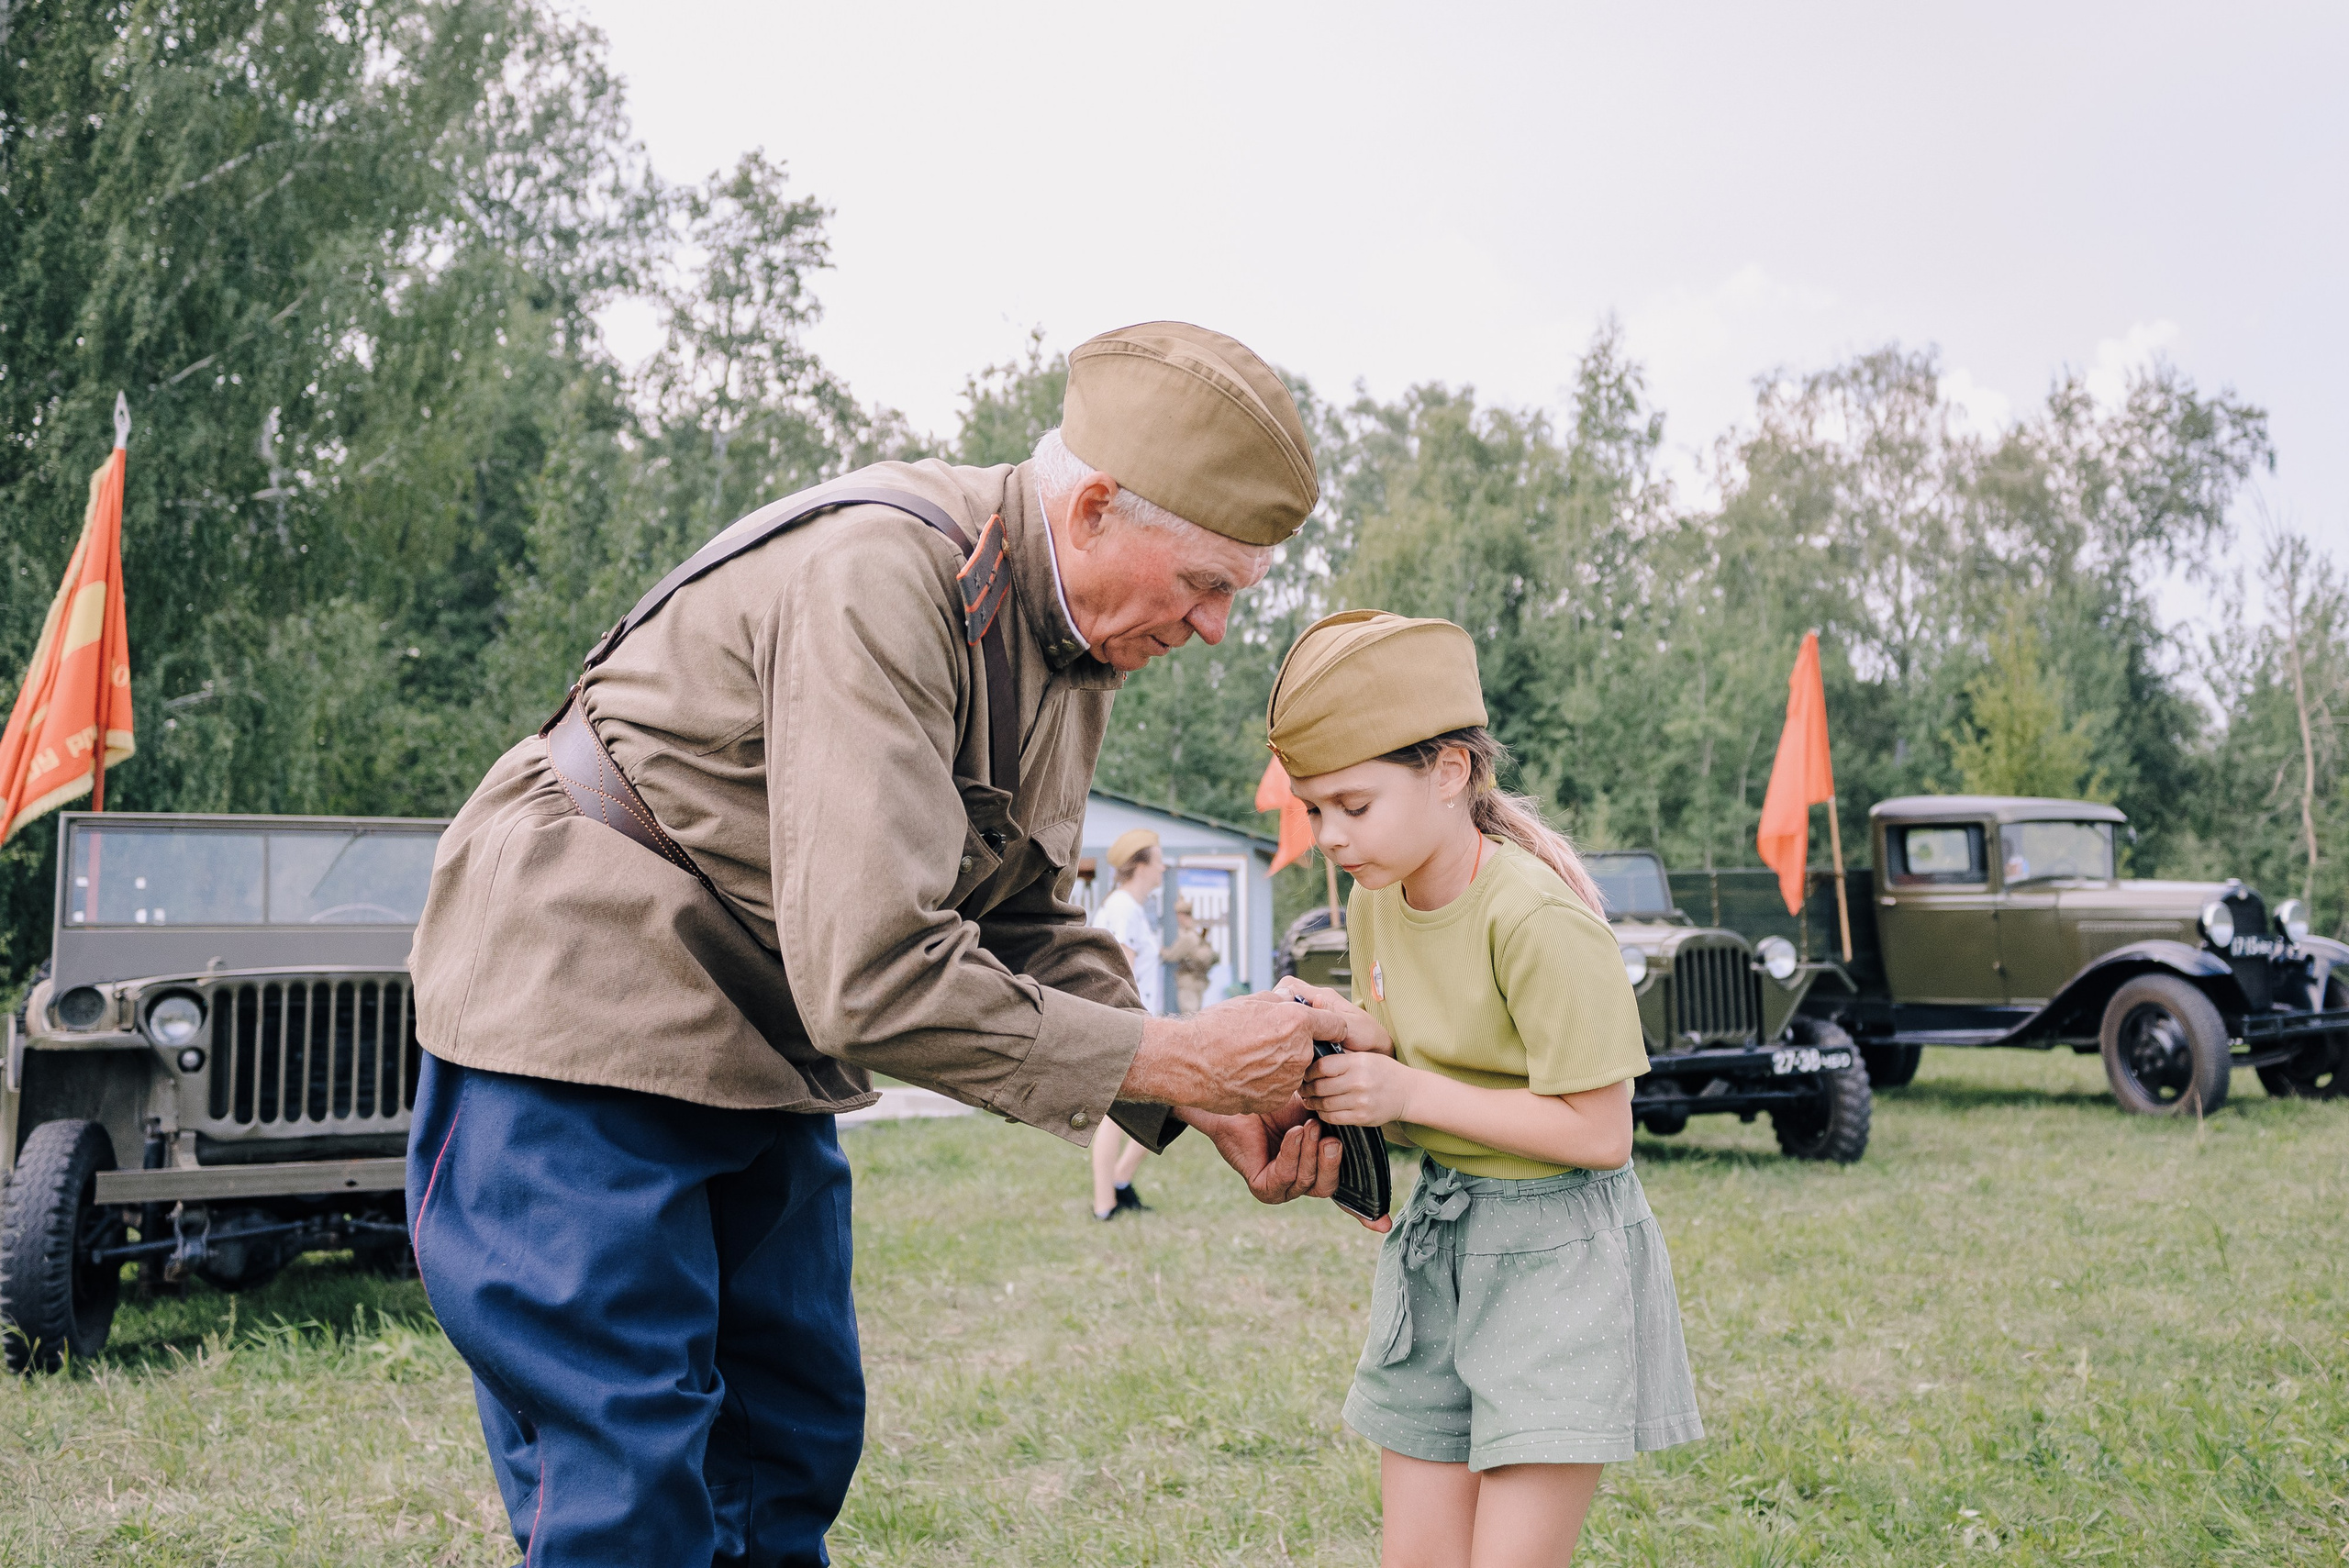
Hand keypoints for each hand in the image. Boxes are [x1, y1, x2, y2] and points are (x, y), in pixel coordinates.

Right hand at [1119, 993, 1347, 1115]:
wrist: (1189, 1064)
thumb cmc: (1214, 1029)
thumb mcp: (1250, 1001)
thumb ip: (1280, 1001)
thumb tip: (1293, 1000)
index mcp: (1297, 1023)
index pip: (1336, 1024)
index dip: (1326, 1023)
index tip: (1320, 1026)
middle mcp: (1299, 1054)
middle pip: (1314, 1049)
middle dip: (1299, 1044)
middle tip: (1270, 1040)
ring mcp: (1289, 1081)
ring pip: (1297, 1070)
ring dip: (1284, 1064)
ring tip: (1252, 1058)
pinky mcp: (1276, 1100)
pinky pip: (1282, 1088)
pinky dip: (1271, 1082)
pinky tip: (1247, 1074)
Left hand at [1179, 1100, 1392, 1233]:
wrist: (1240, 1098)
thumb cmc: (1276, 1103)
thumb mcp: (1316, 1113)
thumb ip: (1337, 1125)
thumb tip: (1364, 1121)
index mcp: (1316, 1170)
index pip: (1345, 1197)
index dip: (1365, 1213)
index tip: (1384, 1226)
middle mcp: (1300, 1184)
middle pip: (1328, 1187)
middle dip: (1332, 1163)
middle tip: (1331, 1139)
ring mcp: (1281, 1190)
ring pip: (1308, 1181)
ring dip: (1311, 1151)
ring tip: (1309, 1125)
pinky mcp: (1263, 1189)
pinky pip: (1285, 1175)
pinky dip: (1293, 1152)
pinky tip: (1295, 1132)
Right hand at [1273, 977, 1392, 1055]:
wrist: (1376, 1055)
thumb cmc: (1370, 1037)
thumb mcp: (1353, 1025)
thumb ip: (1333, 1015)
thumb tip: (1317, 1001)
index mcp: (1323, 998)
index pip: (1290, 986)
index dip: (1278, 996)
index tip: (1275, 1013)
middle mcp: (1313, 1007)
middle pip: (1283, 1002)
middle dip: (1276, 1015)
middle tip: (1276, 1032)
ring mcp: (1309, 1022)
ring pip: (1285, 1020)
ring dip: (1281, 1030)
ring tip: (1281, 1044)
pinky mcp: (1308, 1038)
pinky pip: (1291, 1035)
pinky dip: (1287, 1042)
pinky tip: (1288, 1053)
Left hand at [1301, 1047, 1416, 1126]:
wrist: (1407, 1092)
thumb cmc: (1383, 1071)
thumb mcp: (1364, 1056)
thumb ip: (1341, 1058)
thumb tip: (1311, 1058)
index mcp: (1357, 1062)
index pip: (1322, 1066)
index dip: (1308, 1071)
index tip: (1304, 1073)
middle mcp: (1358, 1082)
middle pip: (1320, 1086)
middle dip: (1306, 1088)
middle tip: (1301, 1088)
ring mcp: (1360, 1101)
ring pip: (1323, 1104)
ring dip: (1311, 1102)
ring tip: (1308, 1099)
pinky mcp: (1361, 1117)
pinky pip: (1332, 1118)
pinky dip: (1322, 1114)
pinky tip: (1321, 1109)